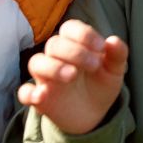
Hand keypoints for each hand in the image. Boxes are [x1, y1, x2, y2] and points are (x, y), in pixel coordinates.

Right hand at [16, 20, 128, 135]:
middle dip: (74, 51)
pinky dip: (30, 93)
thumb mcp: (114, 71)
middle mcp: (56, 57)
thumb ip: (117, 55)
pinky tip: (41, 96)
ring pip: (36, 62)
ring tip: (72, 75)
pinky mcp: (40, 99)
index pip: (70, 28)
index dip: (84, 34)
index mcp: (74, 45)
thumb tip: (113, 40)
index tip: (102, 47)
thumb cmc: (101, 84)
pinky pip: (25, 92)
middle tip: (94, 65)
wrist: (94, 114)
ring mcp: (46, 77)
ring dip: (53, 67)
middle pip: (54, 44)